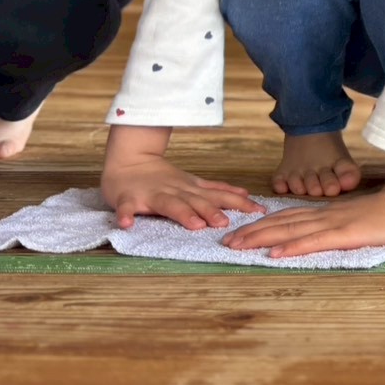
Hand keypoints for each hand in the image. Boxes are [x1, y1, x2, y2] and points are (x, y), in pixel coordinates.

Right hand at [102, 125, 261, 229]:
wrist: (128, 159)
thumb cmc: (162, 177)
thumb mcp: (193, 182)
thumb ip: (216, 190)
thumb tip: (245, 194)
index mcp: (191, 188)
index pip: (219, 195)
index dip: (238, 203)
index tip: (258, 211)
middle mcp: (175, 190)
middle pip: (196, 201)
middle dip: (211, 211)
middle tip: (225, 223)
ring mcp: (151, 194)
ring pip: (168, 204)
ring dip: (182, 214)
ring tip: (194, 225)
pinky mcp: (126, 198)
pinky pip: (126, 208)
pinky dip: (126, 216)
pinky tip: (127, 225)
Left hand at [222, 160, 384, 256]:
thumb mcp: (362, 221)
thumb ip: (345, 227)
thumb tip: (333, 234)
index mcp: (328, 214)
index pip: (289, 217)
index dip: (264, 224)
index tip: (242, 231)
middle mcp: (325, 217)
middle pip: (281, 223)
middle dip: (252, 232)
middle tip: (227, 241)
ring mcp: (333, 224)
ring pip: (289, 231)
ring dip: (261, 239)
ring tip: (238, 246)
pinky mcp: (344, 235)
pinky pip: (312, 242)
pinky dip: (291, 248)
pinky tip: (274, 255)